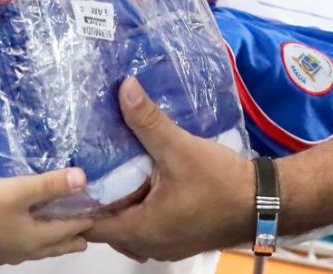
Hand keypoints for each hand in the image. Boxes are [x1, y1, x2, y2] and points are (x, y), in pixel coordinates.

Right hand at [0, 168, 93, 264]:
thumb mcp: (19, 189)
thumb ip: (52, 185)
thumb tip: (85, 179)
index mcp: (35, 240)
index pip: (70, 231)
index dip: (86, 220)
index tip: (101, 210)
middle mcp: (23, 252)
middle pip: (56, 246)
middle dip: (73, 235)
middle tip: (88, 222)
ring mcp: (4, 253)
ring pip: (38, 247)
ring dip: (52, 236)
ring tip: (61, 224)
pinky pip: (21, 244)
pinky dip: (33, 235)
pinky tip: (25, 225)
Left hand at [87, 79, 252, 261]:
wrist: (264, 202)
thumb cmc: (221, 183)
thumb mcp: (179, 149)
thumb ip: (148, 121)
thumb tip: (123, 88)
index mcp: (140, 230)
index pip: (90, 226)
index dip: (75, 204)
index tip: (68, 175)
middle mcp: (149, 244)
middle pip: (107, 226)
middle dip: (97, 200)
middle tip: (87, 165)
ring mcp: (166, 244)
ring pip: (128, 226)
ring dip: (121, 203)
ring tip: (112, 168)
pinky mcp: (180, 236)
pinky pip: (147, 224)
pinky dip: (140, 206)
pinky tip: (142, 178)